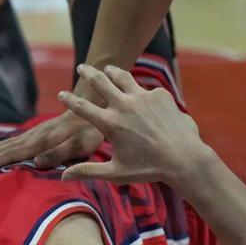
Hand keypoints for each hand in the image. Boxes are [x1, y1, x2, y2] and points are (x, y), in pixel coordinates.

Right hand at [0, 110, 103, 172]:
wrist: (91, 104)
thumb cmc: (90, 130)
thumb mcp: (81, 145)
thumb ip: (60, 153)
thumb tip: (36, 162)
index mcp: (39, 142)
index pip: (10, 154)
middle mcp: (29, 138)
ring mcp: (28, 135)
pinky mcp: (31, 135)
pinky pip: (5, 144)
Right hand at [59, 64, 204, 184]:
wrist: (184, 159)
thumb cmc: (148, 169)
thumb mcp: (114, 173)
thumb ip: (87, 171)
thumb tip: (62, 177)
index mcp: (110, 124)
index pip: (82, 107)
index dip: (69, 100)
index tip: (61, 94)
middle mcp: (124, 106)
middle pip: (100, 82)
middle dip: (88, 73)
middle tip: (82, 67)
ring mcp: (143, 97)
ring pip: (123, 77)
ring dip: (112, 71)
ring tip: (108, 69)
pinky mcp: (160, 95)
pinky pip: (146, 91)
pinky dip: (140, 94)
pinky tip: (142, 99)